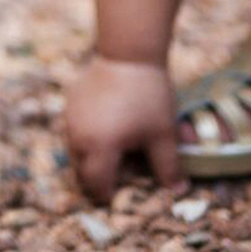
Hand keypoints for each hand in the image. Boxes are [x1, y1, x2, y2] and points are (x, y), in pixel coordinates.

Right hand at [65, 56, 184, 200]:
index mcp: (99, 149)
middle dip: (98, 177)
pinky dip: (89, 136)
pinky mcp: (71, 103)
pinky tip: (111, 126)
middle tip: (117, 178)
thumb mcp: (163, 134)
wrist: (129, 55)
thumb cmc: (149, 98)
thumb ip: (168, 165)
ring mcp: (70, 119)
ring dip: (93, 157)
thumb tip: (178, 190)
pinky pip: (76, 129)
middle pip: (82, 170)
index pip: (97, 184)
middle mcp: (77, 137)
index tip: (117, 197)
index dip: (108, 194)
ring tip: (116, 151)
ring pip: (76, 150)